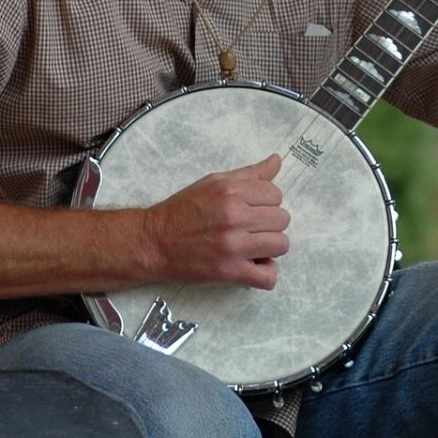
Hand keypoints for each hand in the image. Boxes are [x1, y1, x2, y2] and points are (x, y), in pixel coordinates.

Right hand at [142, 154, 290, 290]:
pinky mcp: (231, 272)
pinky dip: (266, 274)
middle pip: (282, 219)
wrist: (155, 242)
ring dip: (271, 247)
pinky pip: (268, 277)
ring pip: (281, 245)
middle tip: (252, 228)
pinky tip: (253, 266)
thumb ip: (249, 173)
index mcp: (231, 191)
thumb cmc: (183, 210)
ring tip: (254, 246)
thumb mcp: (214, 182)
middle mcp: (235, 216)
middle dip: (270, 223)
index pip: (275, 193)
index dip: (267, 202)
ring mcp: (234, 246)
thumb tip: (277, 160)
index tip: (254, 208)